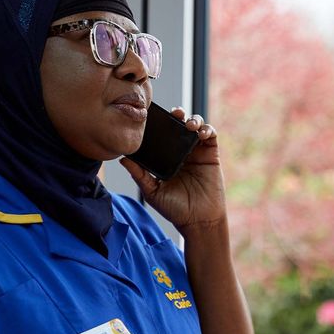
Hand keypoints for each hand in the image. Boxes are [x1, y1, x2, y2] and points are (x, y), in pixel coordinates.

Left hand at [119, 107, 226, 233]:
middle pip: (180, 125)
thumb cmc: (174, 208)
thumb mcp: (152, 191)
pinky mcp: (211, 155)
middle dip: (178, 114)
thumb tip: (122, 159)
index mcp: (166, 157)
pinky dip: (207, 129)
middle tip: (175, 113)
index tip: (155, 116)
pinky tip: (201, 133)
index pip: (163, 134)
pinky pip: (211, 135)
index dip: (160, 123)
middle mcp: (181, 152)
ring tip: (189, 124)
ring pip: (196, 126)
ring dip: (194, 119)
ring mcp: (197, 152)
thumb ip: (139, 175)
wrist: (197, 220)